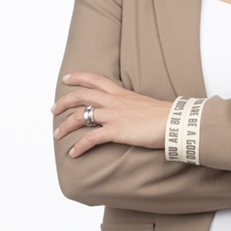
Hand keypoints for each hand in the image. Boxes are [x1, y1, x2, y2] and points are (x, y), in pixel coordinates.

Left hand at [52, 73, 172, 157]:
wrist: (176, 122)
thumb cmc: (167, 116)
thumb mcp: (147, 105)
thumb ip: (135, 107)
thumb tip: (134, 114)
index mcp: (123, 93)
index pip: (96, 79)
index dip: (79, 77)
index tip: (67, 79)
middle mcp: (115, 101)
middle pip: (82, 95)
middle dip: (64, 101)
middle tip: (54, 109)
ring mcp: (114, 115)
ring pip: (81, 116)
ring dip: (65, 125)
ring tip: (57, 134)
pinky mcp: (116, 131)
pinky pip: (91, 138)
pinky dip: (79, 146)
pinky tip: (73, 152)